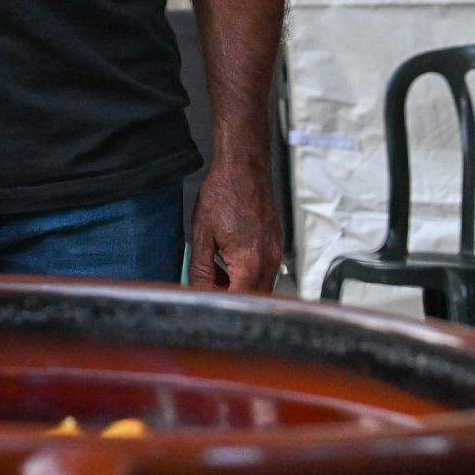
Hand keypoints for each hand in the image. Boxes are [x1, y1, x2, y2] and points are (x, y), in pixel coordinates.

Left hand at [190, 158, 280, 291]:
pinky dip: (247, 274)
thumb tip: (197, 290)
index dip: (219, 306)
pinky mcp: (277, 246)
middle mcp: (269, 261)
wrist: (244, 169)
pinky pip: (265, 272)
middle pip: (252, 298)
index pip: (237, 300)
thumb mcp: (202, 235)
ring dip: (238, 287)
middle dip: (230, 299)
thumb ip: (201, 269)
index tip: (203, 304)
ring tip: (215, 273)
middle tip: (207, 289)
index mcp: (249, 261)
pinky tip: (228, 261)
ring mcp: (276, 254)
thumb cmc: (224, 194)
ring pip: (260, 287)